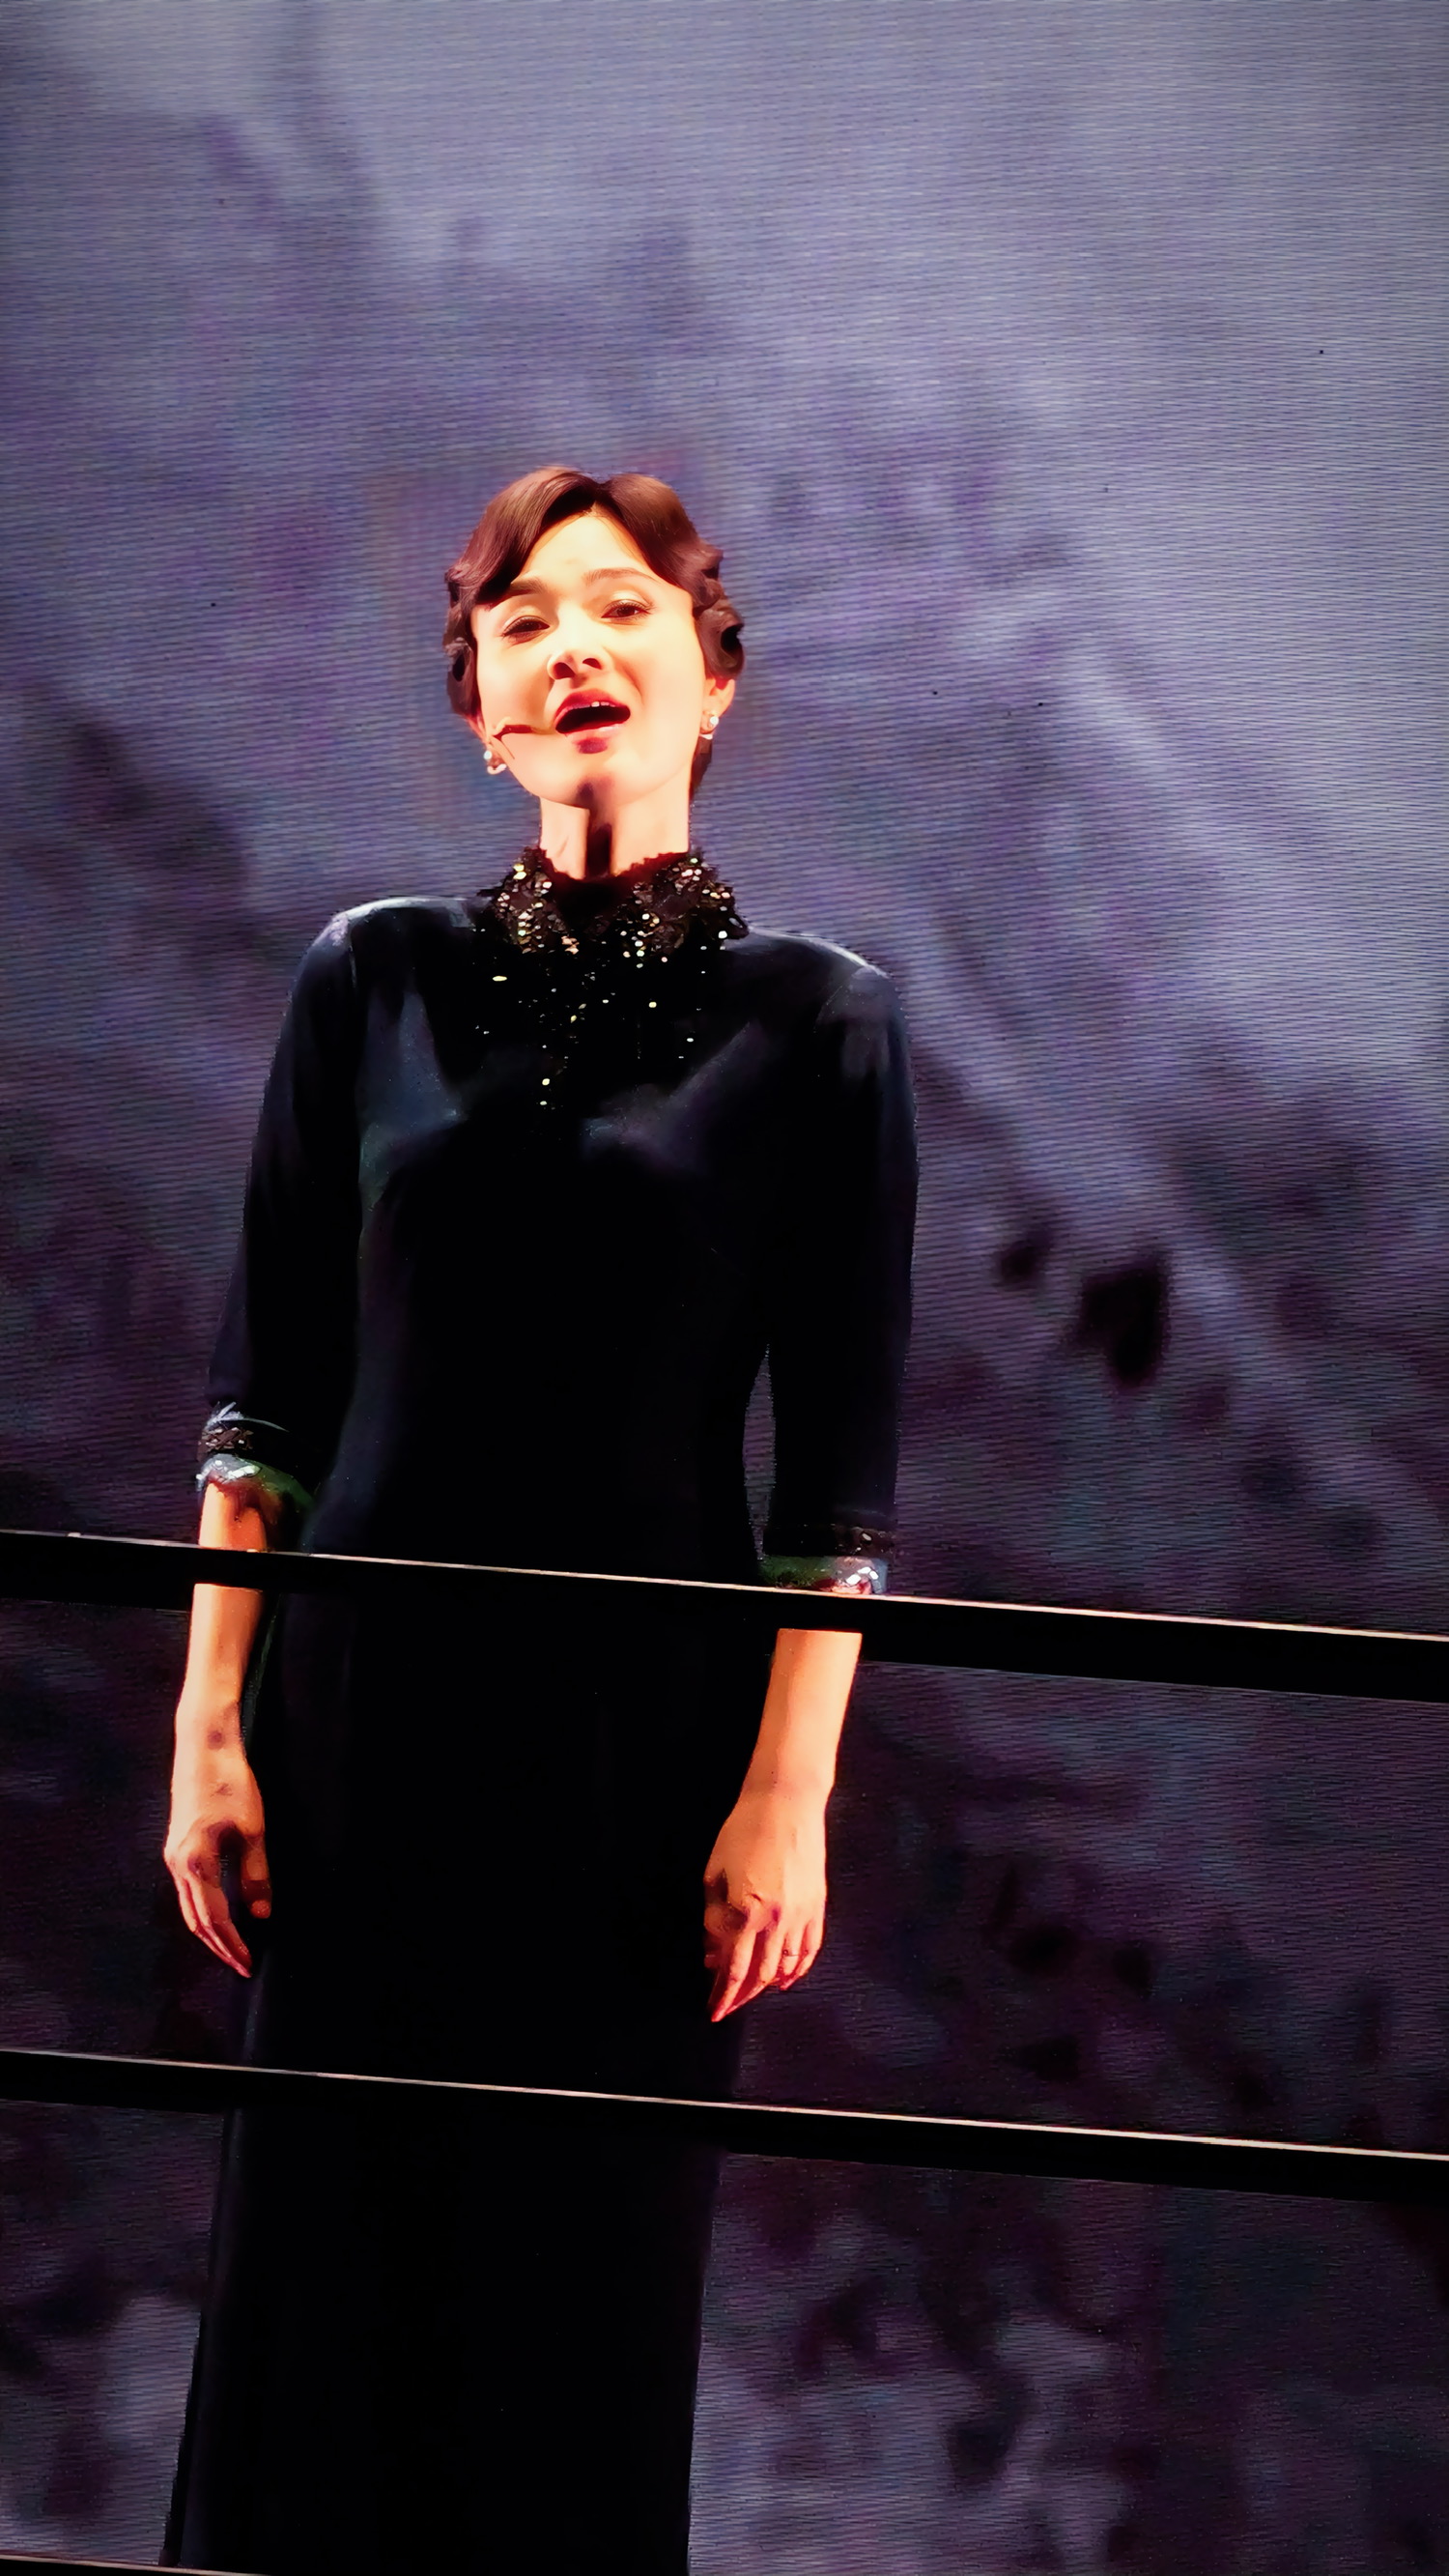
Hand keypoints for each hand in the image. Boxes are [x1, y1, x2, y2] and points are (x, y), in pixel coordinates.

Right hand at [164, 1727, 270, 1978]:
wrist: (204, 1746)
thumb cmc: (229, 1783)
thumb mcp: (251, 1830)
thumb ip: (255, 1875)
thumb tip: (261, 1914)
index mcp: (194, 1864)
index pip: (214, 1919)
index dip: (232, 1945)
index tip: (249, 1965)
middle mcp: (176, 1864)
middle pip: (196, 1920)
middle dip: (219, 1946)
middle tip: (242, 1965)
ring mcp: (173, 1855)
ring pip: (189, 1906)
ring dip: (210, 1931)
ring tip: (233, 1947)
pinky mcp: (178, 1845)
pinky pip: (188, 1889)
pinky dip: (204, 1909)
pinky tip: (220, 1912)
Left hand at [702, 1787, 826, 2020]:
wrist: (786, 1802)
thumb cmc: (743, 1830)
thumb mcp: (714, 1872)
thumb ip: (714, 1916)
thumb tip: (714, 1950)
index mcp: (746, 1911)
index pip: (732, 1968)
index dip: (723, 1995)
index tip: (714, 2011)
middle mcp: (776, 1919)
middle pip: (760, 1974)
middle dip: (742, 1995)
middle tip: (729, 2005)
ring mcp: (802, 1914)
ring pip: (787, 1966)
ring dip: (769, 1985)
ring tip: (753, 1992)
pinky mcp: (818, 1905)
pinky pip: (810, 1948)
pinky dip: (799, 1969)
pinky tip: (788, 1978)